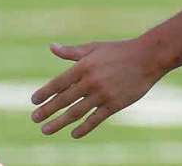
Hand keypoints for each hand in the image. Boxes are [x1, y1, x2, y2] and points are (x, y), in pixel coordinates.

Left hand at [30, 39, 164, 138]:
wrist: (147, 57)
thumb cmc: (119, 51)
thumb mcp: (94, 48)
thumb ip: (72, 52)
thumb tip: (52, 47)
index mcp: (84, 66)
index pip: (58, 83)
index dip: (45, 93)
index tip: (33, 101)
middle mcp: (91, 81)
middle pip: (64, 100)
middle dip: (47, 111)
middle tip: (34, 118)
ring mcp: (103, 94)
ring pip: (76, 112)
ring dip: (59, 122)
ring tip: (46, 129)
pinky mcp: (115, 104)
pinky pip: (95, 119)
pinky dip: (84, 128)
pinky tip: (73, 134)